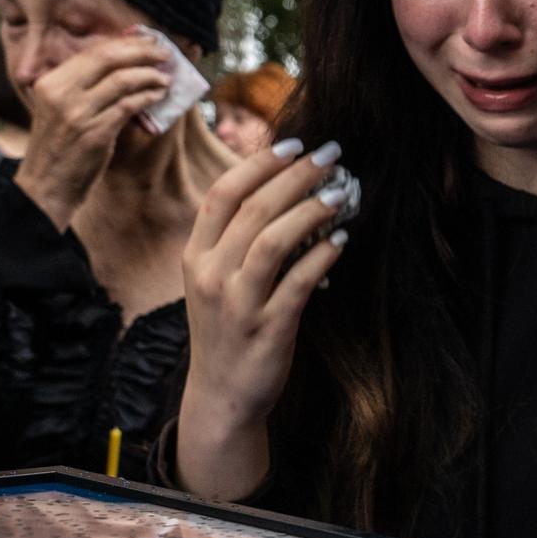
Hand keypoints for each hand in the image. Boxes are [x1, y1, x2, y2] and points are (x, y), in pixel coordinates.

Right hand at [12, 28, 175, 229]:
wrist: (46, 186)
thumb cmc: (59, 147)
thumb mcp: (61, 109)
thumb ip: (83, 86)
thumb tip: (125, 63)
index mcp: (51, 82)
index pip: (94, 52)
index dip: (126, 44)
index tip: (149, 43)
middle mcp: (61, 93)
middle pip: (108, 59)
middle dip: (142, 53)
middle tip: (165, 55)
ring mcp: (77, 114)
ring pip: (122, 81)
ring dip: (150, 76)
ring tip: (165, 78)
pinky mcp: (94, 134)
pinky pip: (128, 106)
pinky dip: (148, 98)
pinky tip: (158, 97)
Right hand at [176, 138, 349, 499]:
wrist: (222, 394)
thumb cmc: (226, 327)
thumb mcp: (214, 280)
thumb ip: (235, 238)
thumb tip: (281, 187)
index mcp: (195, 256)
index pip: (222, 195)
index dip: (259, 164)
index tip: (294, 143)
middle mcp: (211, 275)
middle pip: (253, 210)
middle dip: (296, 175)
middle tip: (331, 155)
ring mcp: (238, 303)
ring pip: (273, 241)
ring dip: (310, 210)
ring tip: (339, 192)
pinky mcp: (268, 328)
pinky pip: (298, 282)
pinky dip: (322, 256)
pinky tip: (341, 239)